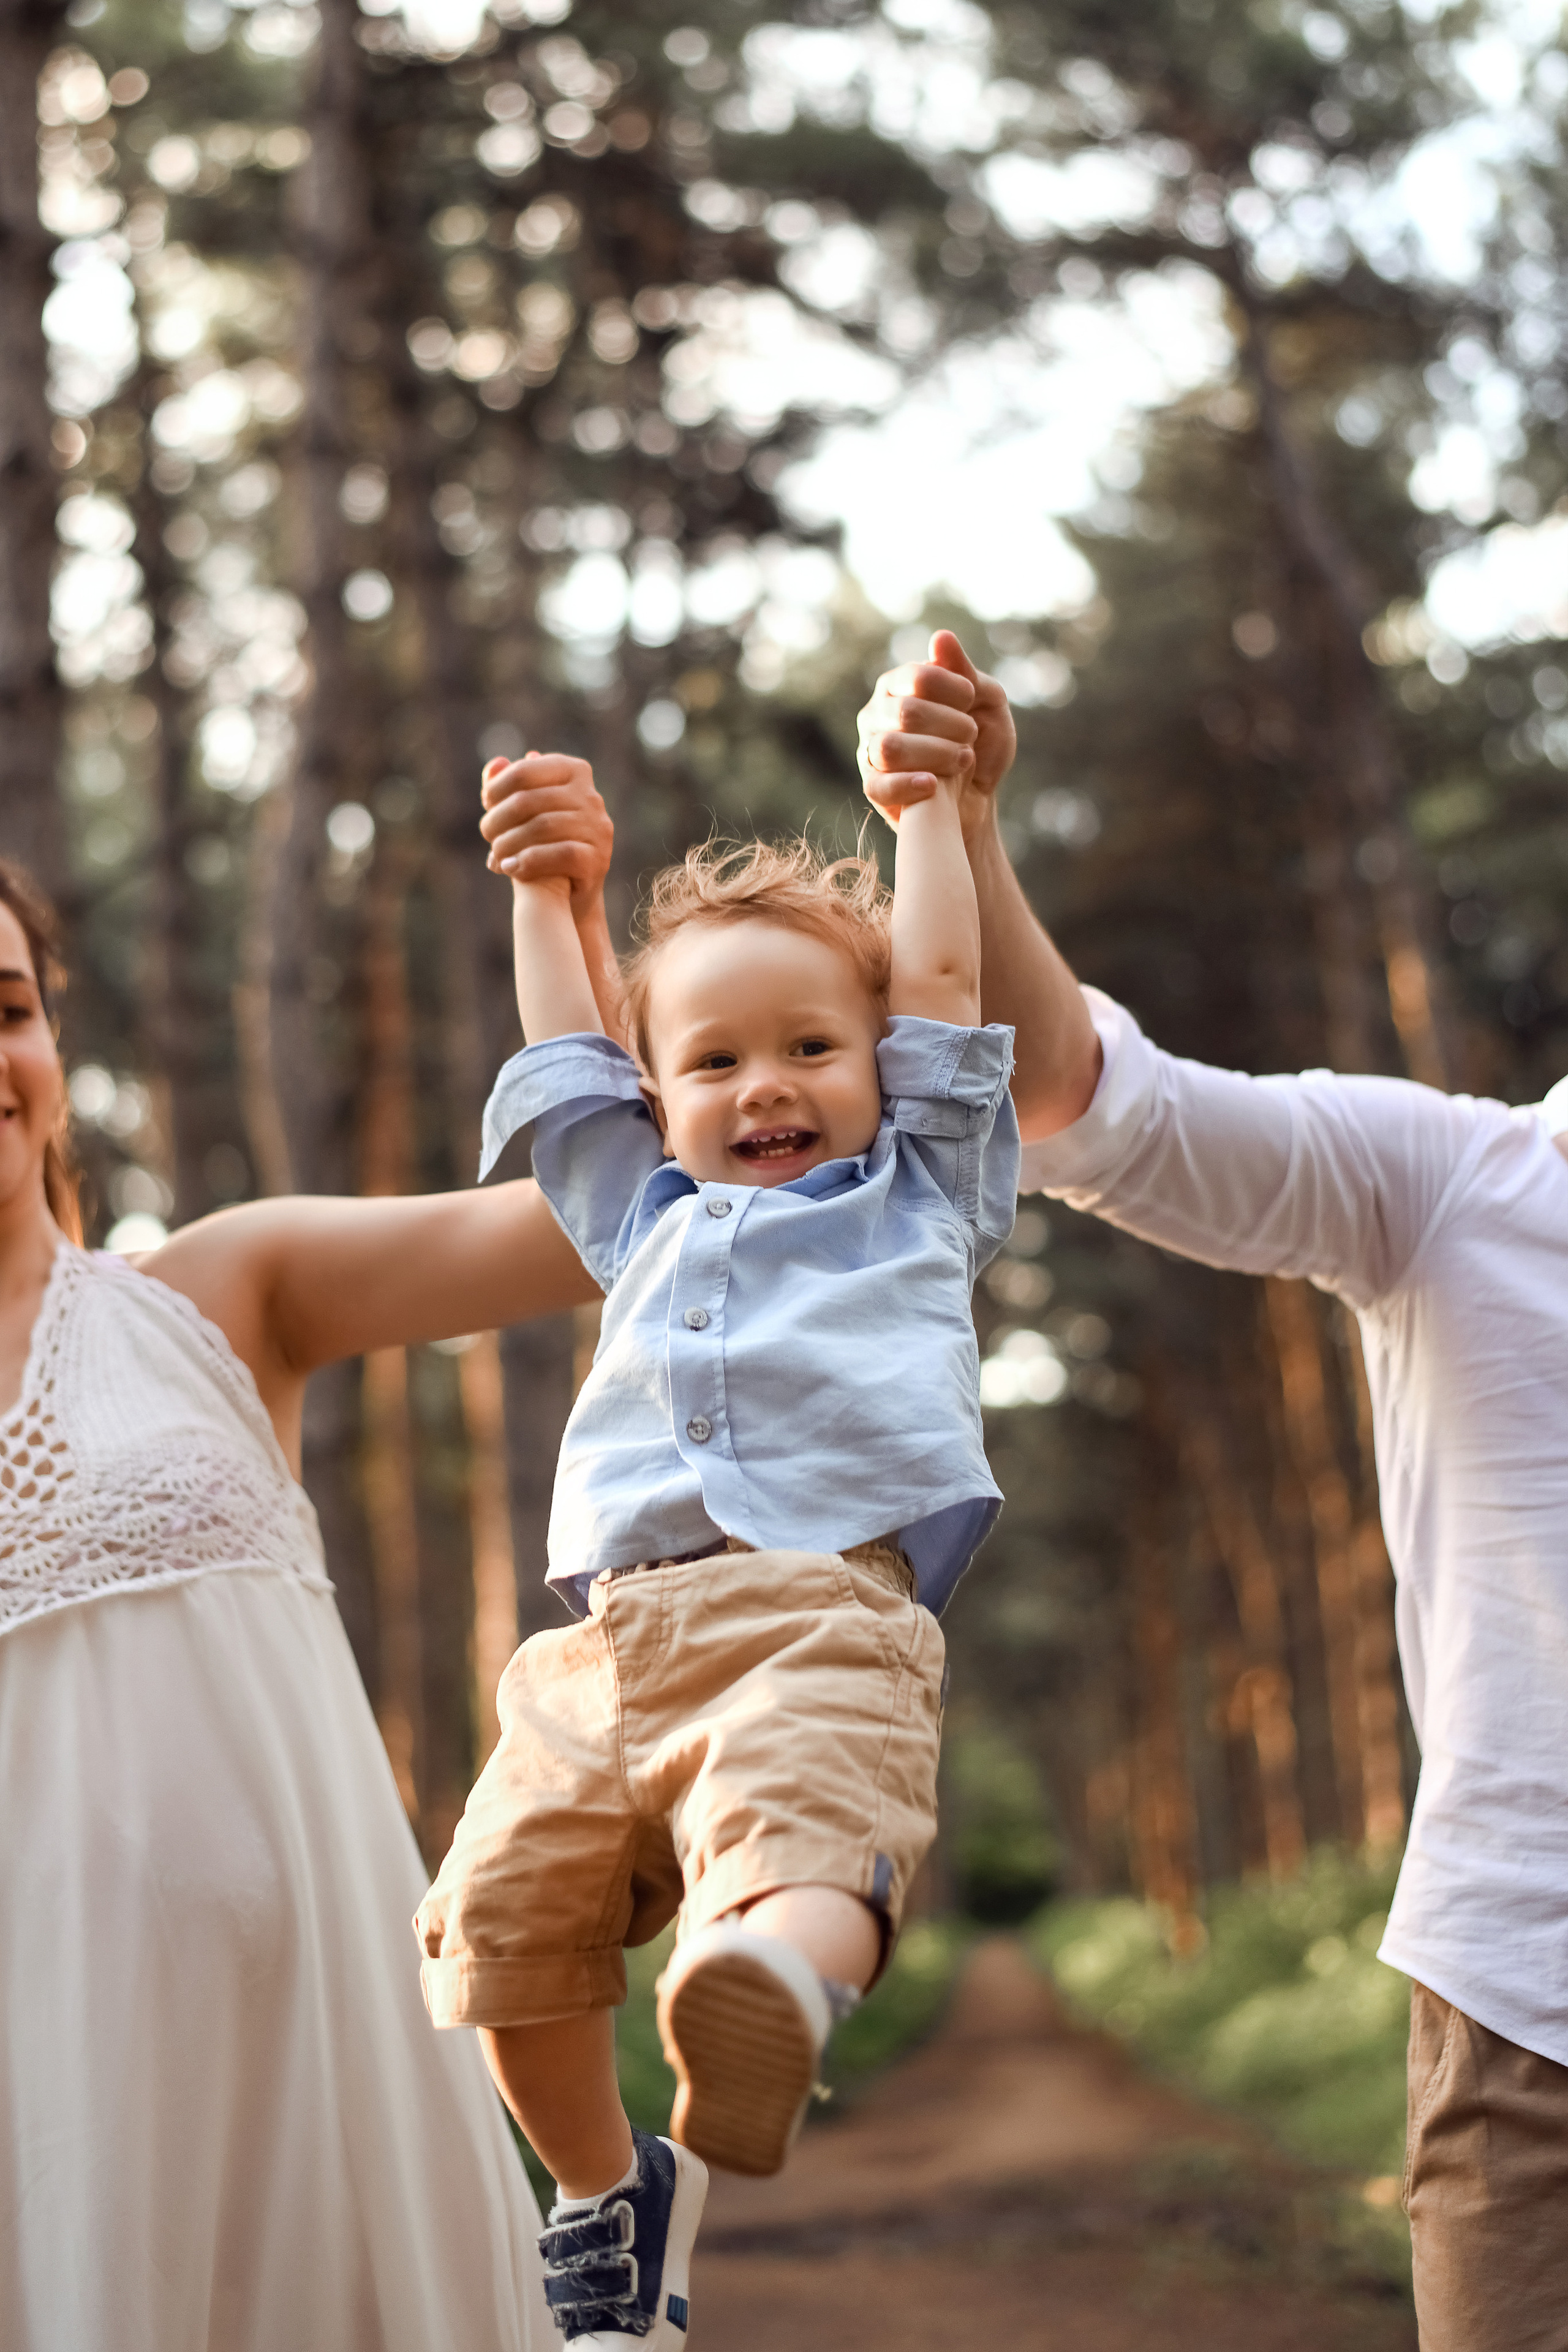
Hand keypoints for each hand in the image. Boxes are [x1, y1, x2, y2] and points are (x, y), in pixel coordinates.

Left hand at [480, 754, 611, 916]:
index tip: (487, 804)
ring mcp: (598, 828)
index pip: (524, 772)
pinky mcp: (598, 859)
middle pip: (528, 801)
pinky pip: (560, 854)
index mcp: (574, 772)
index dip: (497, 788)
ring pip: (542, 827)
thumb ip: (510, 785)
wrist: (569, 891)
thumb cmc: (542, 841)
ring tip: (495, 856)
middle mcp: (591, 796)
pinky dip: (528, 862)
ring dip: (508, 843)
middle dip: (498, 819)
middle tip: (487, 834)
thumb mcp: (526, 810)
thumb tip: (496, 764)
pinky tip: (510, 869)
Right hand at [856, 630, 1016, 845]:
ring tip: (962, 760)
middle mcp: (877, 713)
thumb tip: (941, 638)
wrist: (979, 797)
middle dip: (951, 725)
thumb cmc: (981, 744)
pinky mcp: (873, 788)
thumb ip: (966, 672)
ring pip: (891, 748)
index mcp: (898, 684)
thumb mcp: (987, 703)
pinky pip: (879, 785)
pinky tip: (934, 785)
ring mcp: (871, 750)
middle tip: (971, 735)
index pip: (919, 677)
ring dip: (937, 755)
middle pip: (907, 712)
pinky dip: (910, 784)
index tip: (973, 700)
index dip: (954, 688)